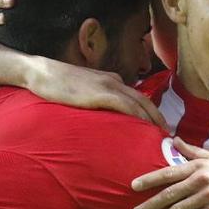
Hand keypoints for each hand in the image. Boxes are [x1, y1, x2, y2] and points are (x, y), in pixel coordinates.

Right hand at [25, 56, 165, 127]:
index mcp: (111, 80)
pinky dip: (140, 118)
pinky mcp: (101, 94)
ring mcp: (109, 86)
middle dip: (158, 118)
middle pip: (145, 100)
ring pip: (140, 104)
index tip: (157, 127)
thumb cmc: (56, 83)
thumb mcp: (81, 89)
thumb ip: (94, 98)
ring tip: (162, 136)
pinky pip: (128, 107)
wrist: (40, 72)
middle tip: (168, 135)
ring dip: (154, 120)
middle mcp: (115, 81)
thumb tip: (102, 116)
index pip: (137, 96)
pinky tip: (147, 129)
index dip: (150, 111)